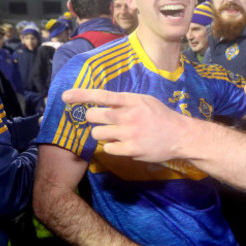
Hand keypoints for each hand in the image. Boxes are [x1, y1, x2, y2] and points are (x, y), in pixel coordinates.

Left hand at [61, 89, 186, 160]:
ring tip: (116, 134)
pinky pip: (108, 148)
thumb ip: (125, 102)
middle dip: (92, 119)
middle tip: (101, 121)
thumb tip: (103, 103)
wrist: (181, 136)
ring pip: (97, 134)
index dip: (81, 95)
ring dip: (102, 134)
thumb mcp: (145, 101)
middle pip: (93, 116)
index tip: (64, 97)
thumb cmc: (162, 117)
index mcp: (132, 101)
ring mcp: (129, 134)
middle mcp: (129, 116)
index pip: (102, 96)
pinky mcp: (130, 150)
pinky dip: (113, 147)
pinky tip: (125, 145)